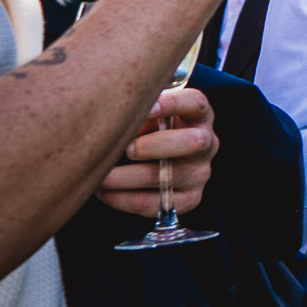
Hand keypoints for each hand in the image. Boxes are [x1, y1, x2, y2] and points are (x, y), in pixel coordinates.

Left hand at [95, 86, 217, 217]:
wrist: (156, 161)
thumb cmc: (146, 129)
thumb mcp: (147, 114)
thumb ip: (137, 112)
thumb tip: (114, 121)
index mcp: (199, 115)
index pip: (195, 103)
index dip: (172, 105)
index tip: (145, 107)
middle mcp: (207, 143)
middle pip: (192, 143)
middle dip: (153, 146)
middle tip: (126, 149)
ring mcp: (200, 173)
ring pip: (164, 177)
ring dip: (125, 178)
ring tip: (99, 176)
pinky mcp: (189, 199)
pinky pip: (155, 203)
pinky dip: (124, 199)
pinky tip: (105, 192)